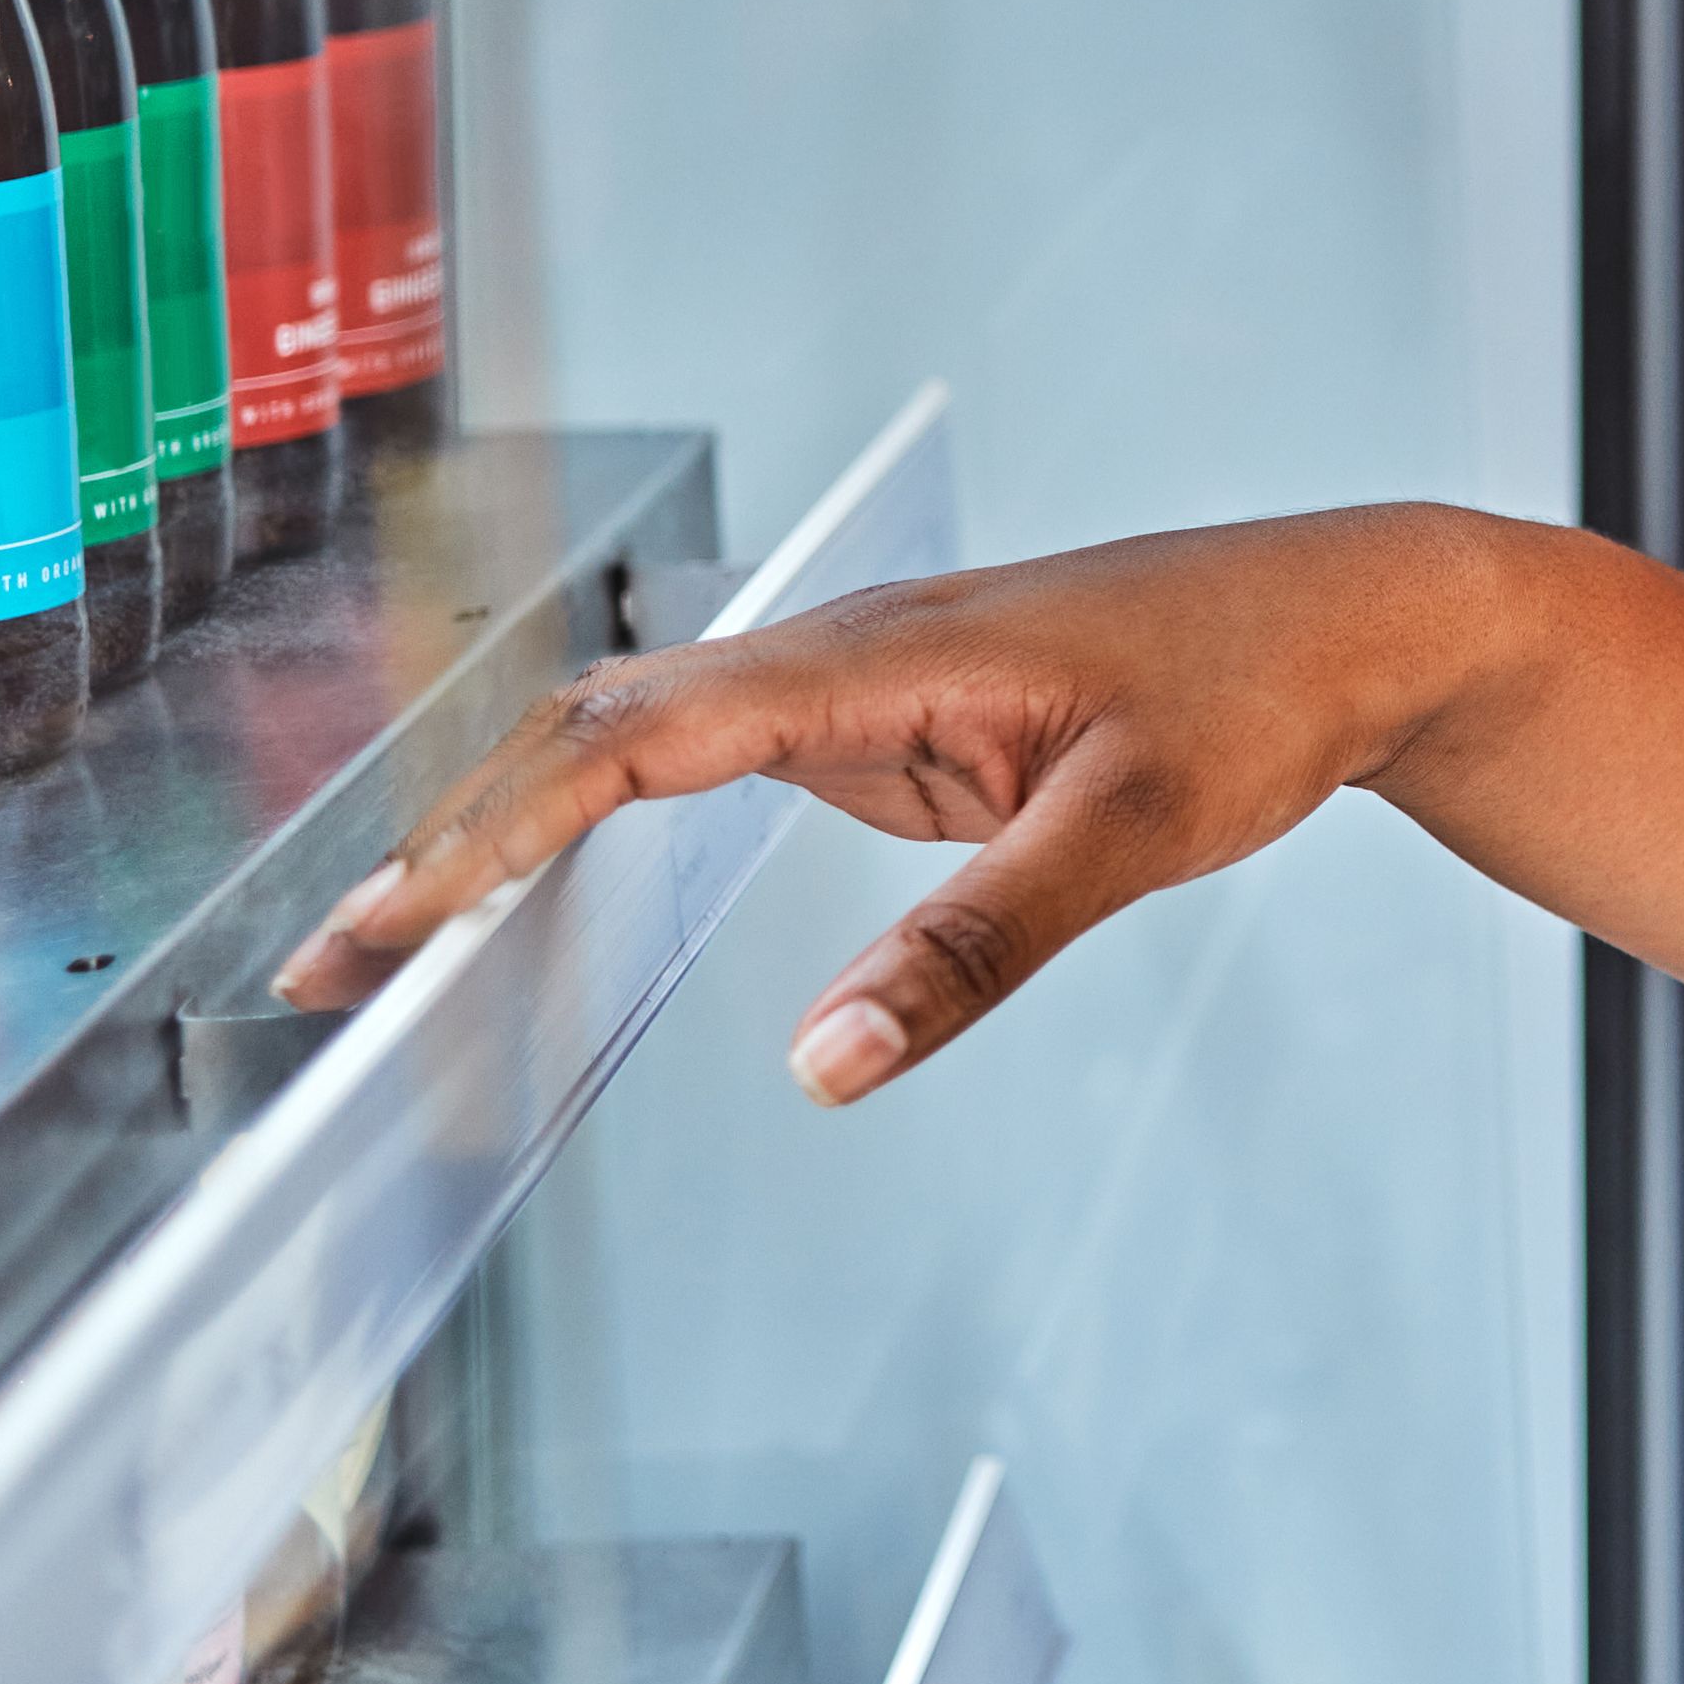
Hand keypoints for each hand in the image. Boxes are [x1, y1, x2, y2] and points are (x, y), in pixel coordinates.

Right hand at [268, 506, 1511, 1105]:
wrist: (1352, 616)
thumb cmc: (1255, 697)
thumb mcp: (1134, 831)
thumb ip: (977, 947)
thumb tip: (821, 1067)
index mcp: (877, 655)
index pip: (633, 742)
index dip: (496, 829)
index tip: (391, 919)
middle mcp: (839, 652)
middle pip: (594, 729)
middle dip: (453, 834)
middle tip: (331, 967)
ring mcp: (854, 682)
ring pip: (633, 735)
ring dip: (507, 820)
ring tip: (389, 941)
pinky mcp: (883, 720)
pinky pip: (702, 761)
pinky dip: (595, 817)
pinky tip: (537, 887)